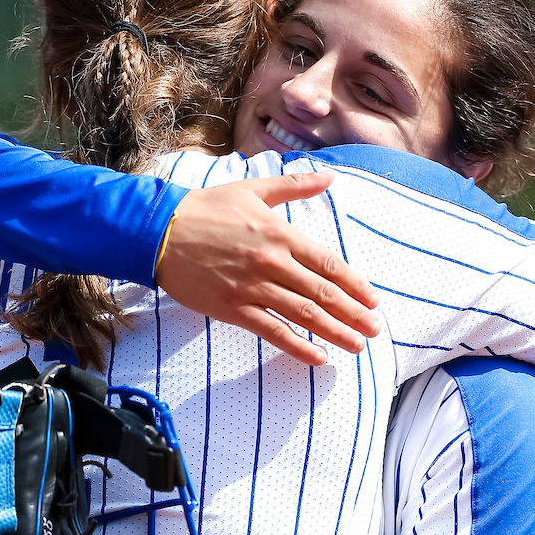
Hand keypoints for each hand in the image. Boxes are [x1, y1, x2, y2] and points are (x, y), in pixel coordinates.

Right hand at [156, 171, 380, 366]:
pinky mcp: (233, 308)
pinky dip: (297, 346)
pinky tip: (318, 358)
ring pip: (303, 314)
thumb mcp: (252, 189)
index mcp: (280, 233)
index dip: (354, 284)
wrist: (159, 231)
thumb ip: (294, 186)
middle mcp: (272, 262)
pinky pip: (272, 331)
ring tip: (357, 345)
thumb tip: (328, 176)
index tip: (373, 299)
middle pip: (323, 292)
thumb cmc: (205, 208)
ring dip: (335, 332)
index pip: (327, 262)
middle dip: (353, 314)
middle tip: (375, 330)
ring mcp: (253, 287)